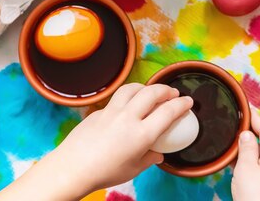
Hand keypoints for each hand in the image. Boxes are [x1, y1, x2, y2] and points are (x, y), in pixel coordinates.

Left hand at [0, 83, 192, 199]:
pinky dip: (127, 97)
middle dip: (166, 90)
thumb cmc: (104, 173)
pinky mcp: (98, 112)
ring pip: (132, 88)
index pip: (168, 112)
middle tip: (172, 93)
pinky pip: (116, 98)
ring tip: (151, 92)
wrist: (72, 168)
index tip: (187, 102)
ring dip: (146, 87)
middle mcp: (128, 118)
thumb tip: (158, 154)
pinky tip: (128, 105)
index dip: (181, 104)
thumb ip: (149, 158)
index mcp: (142, 135)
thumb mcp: (134, 170)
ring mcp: (111, 112)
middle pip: (152, 93)